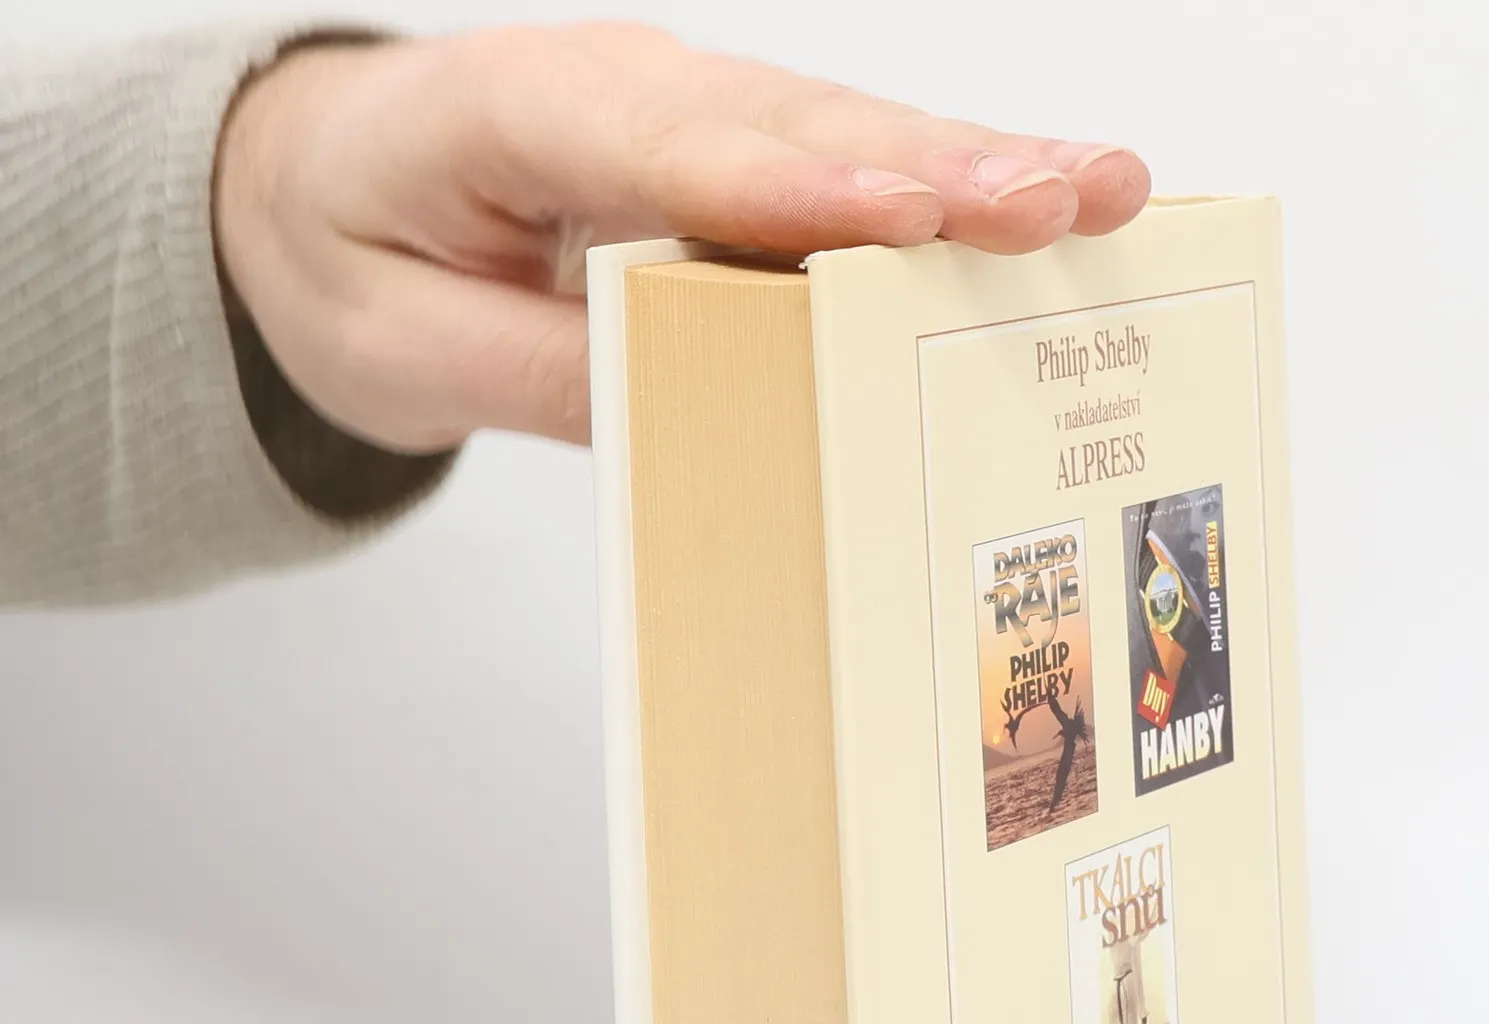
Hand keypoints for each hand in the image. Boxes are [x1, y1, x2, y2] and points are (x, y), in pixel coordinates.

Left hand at [213, 25, 1151, 452]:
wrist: (321, 186)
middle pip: (802, 129)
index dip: (793, 187)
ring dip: (982, 169)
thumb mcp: (408, 350)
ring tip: (1104, 196)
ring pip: (853, 138)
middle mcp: (633, 90)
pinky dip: (954, 195)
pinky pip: (855, 171)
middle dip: (940, 170)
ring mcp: (698, 112)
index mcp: (517, 112)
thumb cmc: (358, 255)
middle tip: (1065, 201)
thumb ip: (548, 373)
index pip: (670, 152)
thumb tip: (703, 405)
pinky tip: (1052, 211)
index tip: (901, 219)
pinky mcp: (742, 154)